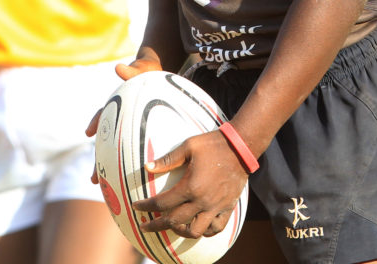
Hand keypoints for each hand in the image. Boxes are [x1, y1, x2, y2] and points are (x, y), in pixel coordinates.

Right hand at [85, 55, 163, 183]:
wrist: (155, 74)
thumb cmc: (146, 71)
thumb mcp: (141, 69)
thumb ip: (131, 70)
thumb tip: (118, 68)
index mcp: (117, 104)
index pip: (103, 115)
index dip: (96, 123)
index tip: (88, 134)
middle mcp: (119, 119)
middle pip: (106, 143)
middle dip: (99, 162)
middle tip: (93, 180)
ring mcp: (128, 127)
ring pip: (117, 151)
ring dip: (111, 170)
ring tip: (107, 189)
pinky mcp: (139, 133)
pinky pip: (134, 150)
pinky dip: (132, 164)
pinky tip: (136, 181)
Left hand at [132, 130, 248, 237]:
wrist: (241, 147)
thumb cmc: (212, 144)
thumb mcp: (188, 146)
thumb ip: (168, 159)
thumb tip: (147, 167)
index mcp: (190, 186)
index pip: (162, 203)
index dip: (146, 207)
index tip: (135, 207)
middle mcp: (202, 201)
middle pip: (174, 221)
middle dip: (155, 225)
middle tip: (144, 226)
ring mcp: (216, 207)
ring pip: (195, 231)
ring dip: (180, 231)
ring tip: (172, 226)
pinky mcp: (227, 208)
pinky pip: (215, 229)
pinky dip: (204, 231)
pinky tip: (196, 225)